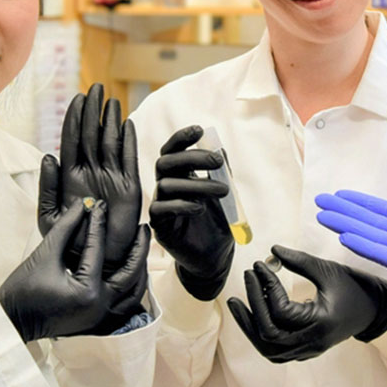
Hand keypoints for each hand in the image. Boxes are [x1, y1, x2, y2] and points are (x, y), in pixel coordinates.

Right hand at [0, 199, 149, 341]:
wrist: (11, 322)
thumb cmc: (21, 291)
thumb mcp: (44, 254)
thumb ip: (66, 227)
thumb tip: (84, 204)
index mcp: (87, 291)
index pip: (98, 250)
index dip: (99, 223)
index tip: (101, 205)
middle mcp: (100, 306)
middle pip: (132, 273)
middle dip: (140, 248)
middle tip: (143, 228)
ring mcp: (102, 318)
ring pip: (135, 292)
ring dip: (141, 269)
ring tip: (142, 248)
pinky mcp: (99, 323)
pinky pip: (127, 304)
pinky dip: (133, 288)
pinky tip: (133, 272)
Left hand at [39, 83, 141, 275]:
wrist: (94, 263)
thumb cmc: (68, 243)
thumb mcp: (48, 216)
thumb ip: (47, 186)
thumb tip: (48, 156)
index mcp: (70, 176)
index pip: (71, 139)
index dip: (74, 118)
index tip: (76, 96)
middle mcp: (91, 173)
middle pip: (91, 134)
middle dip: (92, 111)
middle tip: (95, 87)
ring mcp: (111, 178)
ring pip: (110, 142)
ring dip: (110, 120)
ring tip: (111, 99)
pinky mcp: (129, 188)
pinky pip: (129, 159)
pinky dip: (129, 142)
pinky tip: (127, 124)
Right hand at [148, 125, 233, 300]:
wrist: (215, 256)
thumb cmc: (217, 223)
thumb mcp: (225, 194)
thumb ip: (222, 173)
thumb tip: (220, 148)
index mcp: (180, 176)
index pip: (172, 151)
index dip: (181, 138)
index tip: (199, 130)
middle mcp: (167, 187)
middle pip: (166, 162)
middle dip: (192, 157)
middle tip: (217, 161)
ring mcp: (161, 206)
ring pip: (166, 184)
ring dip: (197, 184)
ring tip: (223, 191)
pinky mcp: (160, 226)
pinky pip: (161, 209)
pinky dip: (182, 204)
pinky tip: (200, 207)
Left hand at [226, 245, 386, 362]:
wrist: (373, 310)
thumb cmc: (353, 288)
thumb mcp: (328, 270)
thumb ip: (300, 261)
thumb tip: (272, 250)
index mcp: (320, 323)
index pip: (281, 311)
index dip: (266, 286)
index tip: (259, 265)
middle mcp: (313, 342)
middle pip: (269, 336)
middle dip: (253, 307)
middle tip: (246, 279)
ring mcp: (309, 350)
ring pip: (269, 350)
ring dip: (250, 327)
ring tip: (237, 304)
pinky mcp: (305, 350)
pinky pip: (276, 351)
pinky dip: (260, 334)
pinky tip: (252, 315)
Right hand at [315, 161, 386, 307]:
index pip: (385, 212)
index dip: (362, 204)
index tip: (339, 195)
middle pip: (373, 224)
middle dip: (347, 214)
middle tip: (320, 203)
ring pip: (375, 239)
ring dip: (350, 228)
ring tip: (326, 217)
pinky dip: (369, 247)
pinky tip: (349, 238)